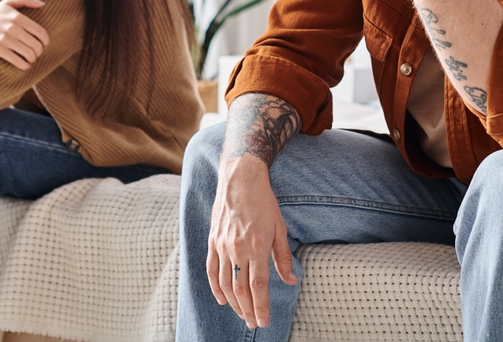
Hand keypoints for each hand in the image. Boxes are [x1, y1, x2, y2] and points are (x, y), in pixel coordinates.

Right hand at [0, 0, 49, 69]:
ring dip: (33, 58)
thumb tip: (43, 4)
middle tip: (37, 52)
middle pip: (36, 45)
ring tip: (31, 58)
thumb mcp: (8, 2)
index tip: (44, 44)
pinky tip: (26, 65)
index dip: (46, 41)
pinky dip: (24, 65)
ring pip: (28, 54)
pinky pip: (16, 60)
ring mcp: (5, 39)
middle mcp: (13, 28)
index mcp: (18, 17)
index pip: (40, 32)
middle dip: (40, 51)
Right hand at [206, 156, 297, 328]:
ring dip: (234, 303)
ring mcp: (222, 246)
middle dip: (248, 310)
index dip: (261, 307)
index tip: (264, 322)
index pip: (258, 286)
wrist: (239, 179)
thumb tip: (291, 280)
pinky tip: (222, 299)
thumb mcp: (280, 228)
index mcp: (257, 246)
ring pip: (225, 283)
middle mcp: (238, 248)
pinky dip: (216, 288)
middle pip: (241, 289)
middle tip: (254, 323)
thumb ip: (283, 257)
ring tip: (243, 315)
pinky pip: (211, 270)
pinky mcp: (212, 241)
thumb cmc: (263, 202)